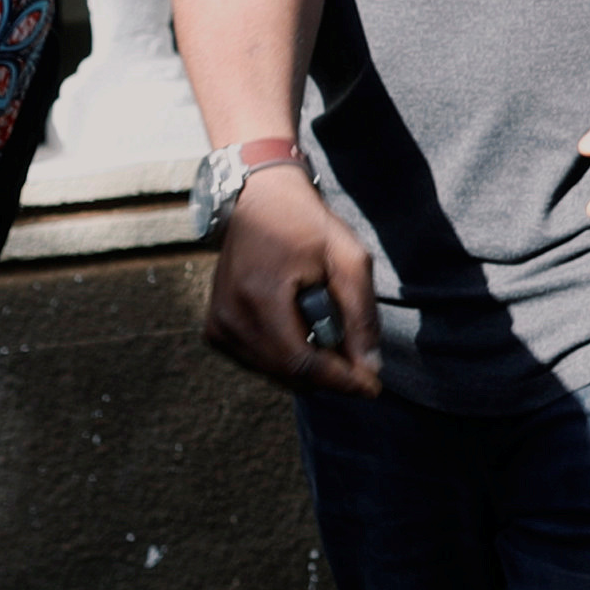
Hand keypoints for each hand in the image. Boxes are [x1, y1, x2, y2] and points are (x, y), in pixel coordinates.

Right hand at [202, 163, 381, 396]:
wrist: (260, 201)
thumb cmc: (308, 225)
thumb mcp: (348, 260)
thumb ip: (360, 314)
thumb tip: (370, 367)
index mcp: (258, 297)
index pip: (300, 362)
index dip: (340, 381)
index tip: (373, 387)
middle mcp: (229, 317)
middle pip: (287, 373)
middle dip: (330, 376)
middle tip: (363, 366)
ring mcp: (217, 325)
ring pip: (274, 372)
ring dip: (310, 366)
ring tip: (334, 338)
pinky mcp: (215, 329)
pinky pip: (259, 362)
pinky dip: (288, 358)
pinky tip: (306, 332)